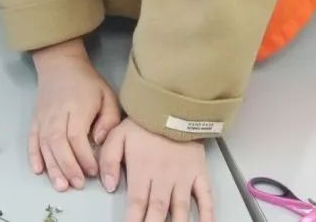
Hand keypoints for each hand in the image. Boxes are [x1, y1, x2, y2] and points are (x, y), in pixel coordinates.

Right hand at [29, 39, 121, 191]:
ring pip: (44, 145)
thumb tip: (99, 141)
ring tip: (60, 186)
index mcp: (76, 107)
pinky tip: (38, 170)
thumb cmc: (88, 83)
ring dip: (52, 167)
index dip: (84, 157)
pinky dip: (33, 155)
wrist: (60, 63)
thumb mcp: (107, 96)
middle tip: (78, 185)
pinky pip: (32, 138)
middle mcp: (56, 114)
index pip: (77, 137)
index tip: (94, 171)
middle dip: (67, 167)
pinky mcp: (35, 119)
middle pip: (58, 143)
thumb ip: (109, 120)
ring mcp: (43, 117)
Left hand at [99, 118, 213, 221]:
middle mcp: (164, 178)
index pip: (137, 203)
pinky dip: (207, 214)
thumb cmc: (143, 122)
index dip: (134, 220)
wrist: (171, 105)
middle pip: (158, 211)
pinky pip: (206, 198)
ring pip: (181, 209)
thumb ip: (108, 160)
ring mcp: (184, 177)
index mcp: (142, 170)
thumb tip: (109, 185)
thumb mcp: (117, 135)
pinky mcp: (199, 174)